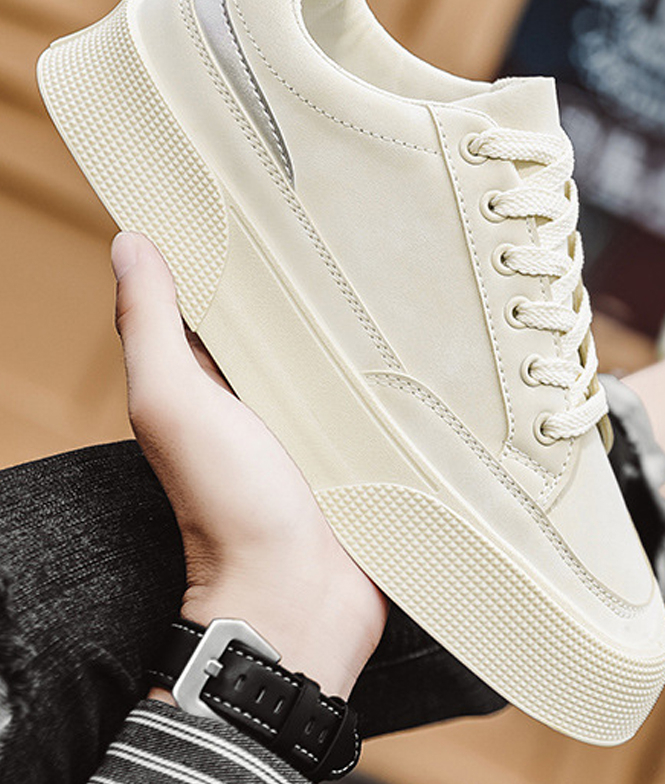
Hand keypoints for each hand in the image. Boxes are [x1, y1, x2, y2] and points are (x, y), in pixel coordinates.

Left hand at [111, 232, 386, 698]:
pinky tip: (408, 332)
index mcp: (203, 382)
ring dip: (347, 318)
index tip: (249, 196)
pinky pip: (365, 388)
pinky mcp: (356, 440)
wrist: (302, 595)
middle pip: (275, 322)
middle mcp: (254, 396)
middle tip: (336, 216)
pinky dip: (379, 362)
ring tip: (382, 259)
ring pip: (326, 351)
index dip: (222, 252)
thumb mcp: (175, 404)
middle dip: (298, 277)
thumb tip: (129, 243)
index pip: (209, 301)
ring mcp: (310, 419)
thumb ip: (151, 329)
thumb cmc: (230, 506)